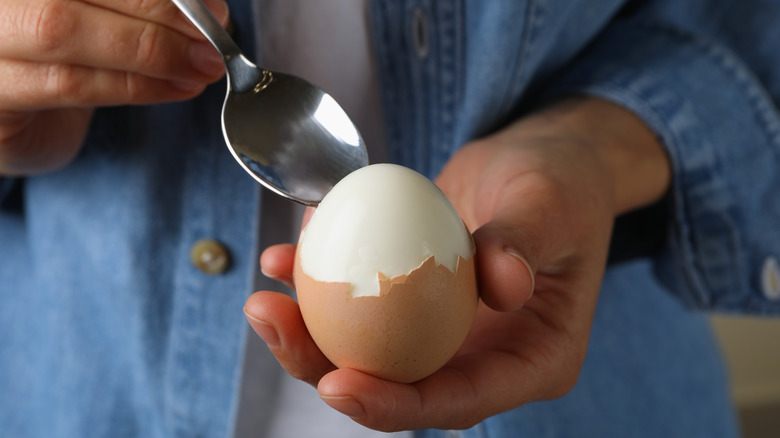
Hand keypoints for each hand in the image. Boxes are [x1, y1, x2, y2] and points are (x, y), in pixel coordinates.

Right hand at [0, 0, 229, 174]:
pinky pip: (68, 82)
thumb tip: (209, 9)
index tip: (211, 7)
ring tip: (202, 66)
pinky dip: (134, 85)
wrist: (11, 118)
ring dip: (150, 52)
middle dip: (157, 13)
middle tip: (212, 38)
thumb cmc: (59, 55)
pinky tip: (176, 87)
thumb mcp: (98, 14)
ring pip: (62, 30)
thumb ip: (137, 5)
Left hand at [245, 97, 670, 430]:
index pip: (460, 400)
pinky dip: (323, 284)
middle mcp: (483, 356)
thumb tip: (504, 284)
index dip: (396, 405)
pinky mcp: (416, 300)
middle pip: (400, 386)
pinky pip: (363, 305)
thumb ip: (527, 241)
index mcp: (532, 360)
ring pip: (370, 352)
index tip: (339, 384)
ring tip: (264, 295)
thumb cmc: (563, 183)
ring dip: (310, 331)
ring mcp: (446, 331)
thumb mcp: (553, 204)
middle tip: (272, 322)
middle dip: (328, 370)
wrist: (545, 159)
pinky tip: (287, 253)